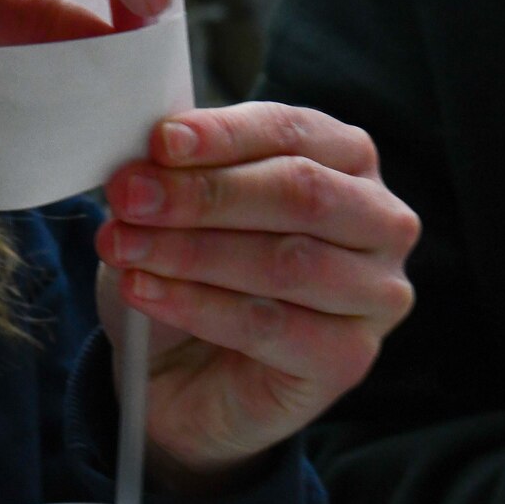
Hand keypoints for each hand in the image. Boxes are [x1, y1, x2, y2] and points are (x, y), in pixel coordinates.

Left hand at [92, 103, 418, 489]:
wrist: (179, 372)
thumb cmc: (189, 272)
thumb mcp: (175, 207)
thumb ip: (177, 171)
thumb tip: (155, 150)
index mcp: (346, 159)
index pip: (293, 132)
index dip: (224, 135)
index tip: (160, 142)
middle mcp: (379, 221)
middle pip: (302, 194)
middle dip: (205, 195)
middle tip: (130, 199)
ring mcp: (375, 293)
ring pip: (287, 262)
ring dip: (193, 252)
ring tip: (125, 248)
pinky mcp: (349, 357)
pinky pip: (270, 326)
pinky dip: (197, 306)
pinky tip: (145, 292)